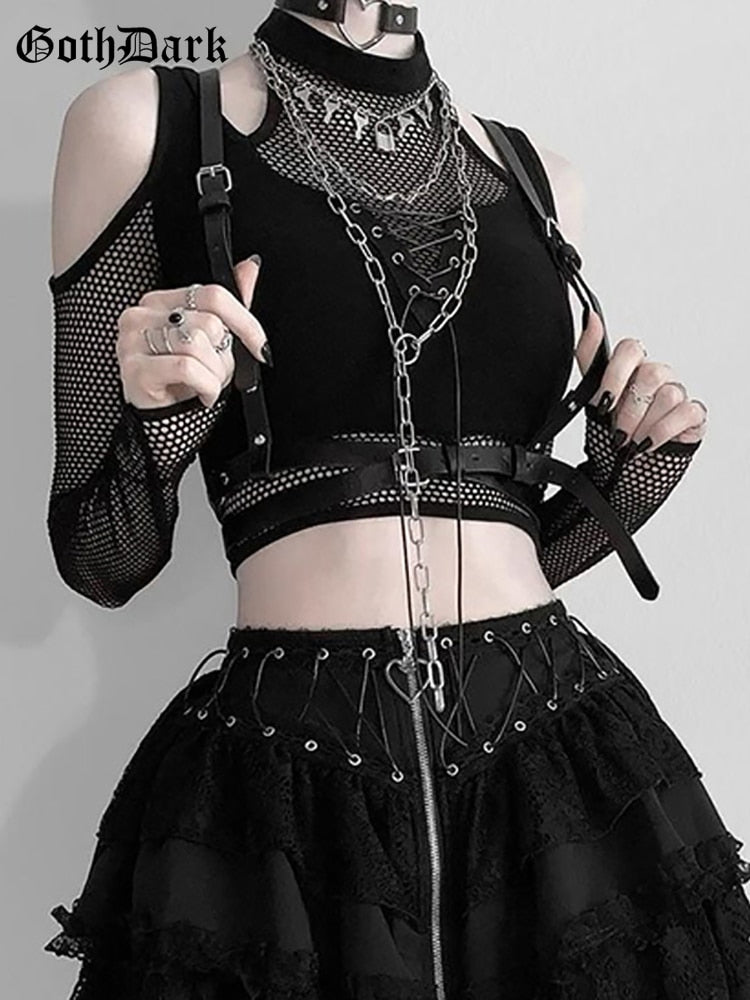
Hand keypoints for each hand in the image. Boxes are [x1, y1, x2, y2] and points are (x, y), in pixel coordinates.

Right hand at [115, 255, 268, 409]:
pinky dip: (206, 387)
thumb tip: (249, 268)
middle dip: (224, 358)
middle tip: (214, 375)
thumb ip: (228, 306)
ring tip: (205, 386)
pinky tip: (200, 396)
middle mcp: (141, 315)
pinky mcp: (134, 369)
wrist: (160, 426)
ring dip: (215, 375)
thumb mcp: (211, 344)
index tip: (259, 346)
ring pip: (198, 344)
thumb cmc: (182, 384)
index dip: (245, 322)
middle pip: (209, 323)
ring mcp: (132, 341)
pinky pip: (187, 367)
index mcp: (161, 303)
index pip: (212, 295)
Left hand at [576, 311, 708, 456]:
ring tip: (631, 441)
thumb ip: (589, 356)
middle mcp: (656, 376)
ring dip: (644, 424)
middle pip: (651, 374)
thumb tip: (589, 318)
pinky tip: (648, 442)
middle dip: (629, 410)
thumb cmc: (612, 427)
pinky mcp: (693, 413)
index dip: (616, 375)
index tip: (604, 401)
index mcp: (632, 367)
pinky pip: (685, 412)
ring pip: (668, 395)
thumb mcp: (591, 395)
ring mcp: (676, 392)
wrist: (625, 466)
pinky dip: (662, 431)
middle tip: (617, 431)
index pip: (631, 349)